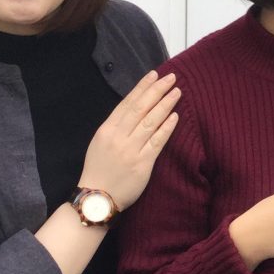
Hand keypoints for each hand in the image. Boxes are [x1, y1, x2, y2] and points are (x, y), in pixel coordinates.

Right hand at [79, 70, 179, 208]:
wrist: (97, 198)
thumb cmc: (99, 169)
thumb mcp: (100, 143)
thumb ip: (116, 127)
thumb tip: (135, 109)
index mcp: (107, 130)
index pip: (127, 103)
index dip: (142, 87)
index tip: (154, 75)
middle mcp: (118, 137)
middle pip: (141, 108)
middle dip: (157, 91)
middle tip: (171, 78)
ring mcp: (130, 150)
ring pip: (150, 122)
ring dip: (165, 105)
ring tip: (176, 92)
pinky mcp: (142, 164)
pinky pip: (157, 142)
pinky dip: (166, 128)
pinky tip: (175, 117)